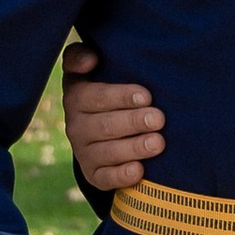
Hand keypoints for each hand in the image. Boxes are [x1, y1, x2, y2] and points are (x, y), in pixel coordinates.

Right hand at [61, 42, 165, 191]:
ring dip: (133, 148)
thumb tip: (91, 59)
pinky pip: (104, 178)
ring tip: (158, 143)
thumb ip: (82, 56)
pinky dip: (122, 176)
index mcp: (76, 96)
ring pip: (106, 153)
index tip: (146, 95)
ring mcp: (83, 151)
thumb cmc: (106, 87)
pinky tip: (140, 170)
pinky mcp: (93, 174)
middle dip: (133, 122)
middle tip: (159, 119)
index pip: (95, 97)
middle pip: (104, 126)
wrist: (102, 125)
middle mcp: (76, 125)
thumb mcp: (92, 68)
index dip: (120, 96)